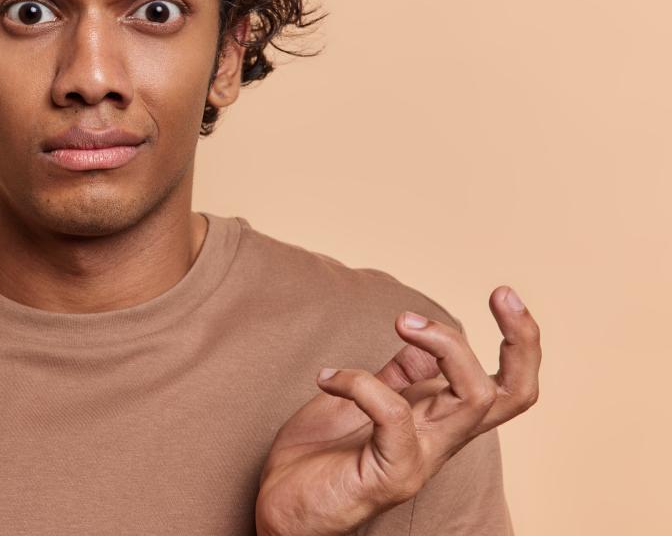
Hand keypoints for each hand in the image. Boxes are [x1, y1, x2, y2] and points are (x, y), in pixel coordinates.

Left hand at [254, 285, 540, 535]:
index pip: (504, 384)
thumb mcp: (363, 404)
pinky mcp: (390, 474)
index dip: (519, 341)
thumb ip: (398, 378)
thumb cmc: (321, 460)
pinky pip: (394, 416)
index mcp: (440, 420)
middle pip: (513, 394)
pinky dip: (361, 382)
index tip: (503, 294)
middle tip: (501, 293)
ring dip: (445, 345)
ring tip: (401, 322)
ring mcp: (420, 458)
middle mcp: (441, 439)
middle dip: (521, 341)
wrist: (284, 513)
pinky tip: (327, 377)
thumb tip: (421, 341)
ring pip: (472, 399)